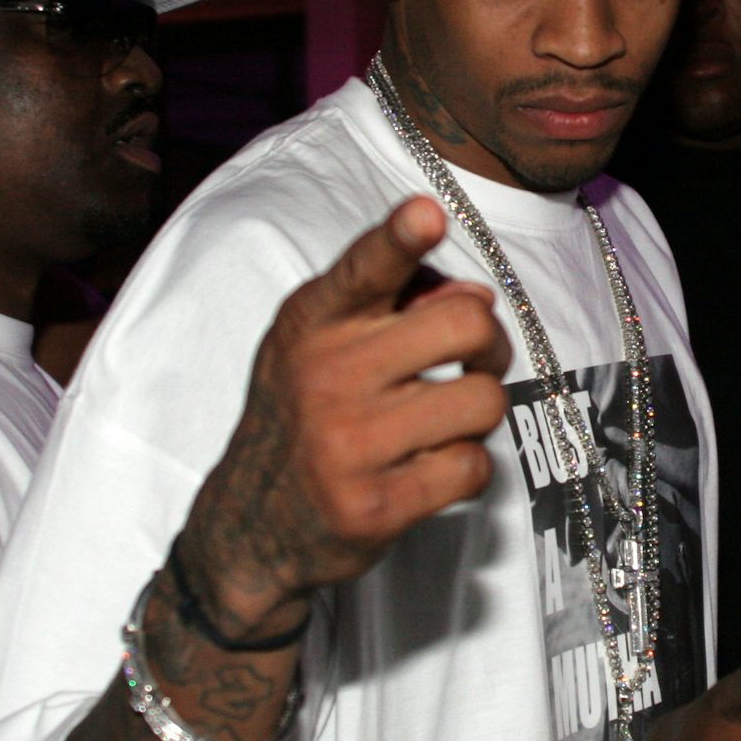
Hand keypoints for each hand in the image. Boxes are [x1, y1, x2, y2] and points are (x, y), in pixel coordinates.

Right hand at [179, 196, 512, 638]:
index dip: (401, 237)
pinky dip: (465, 470)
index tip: (426, 214)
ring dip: (477, 416)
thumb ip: (394, 306)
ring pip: (484, 401)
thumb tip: (478, 296)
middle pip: (467, 327)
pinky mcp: (376, 504)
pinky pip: (474, 467)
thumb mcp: (322, 348)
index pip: (366, 267)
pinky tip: (428, 472)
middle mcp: (327, 374)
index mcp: (313, 321)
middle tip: (474, 365)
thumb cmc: (304, 418)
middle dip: (490, 346)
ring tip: (441, 425)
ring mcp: (350, 442)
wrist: (250, 527)